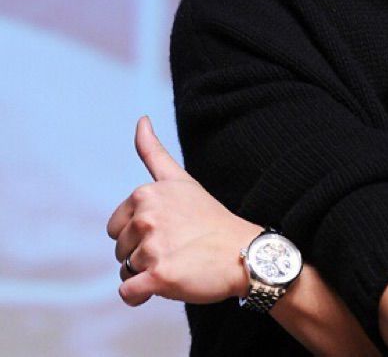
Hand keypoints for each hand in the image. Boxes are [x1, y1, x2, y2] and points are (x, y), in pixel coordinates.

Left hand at [106, 116, 261, 305]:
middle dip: (142, 254)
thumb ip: (153, 151)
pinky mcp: (159, 276)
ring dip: (147, 274)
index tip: (170, 229)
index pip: (116, 225)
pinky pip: (129, 294)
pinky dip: (142, 296)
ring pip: (125, 272)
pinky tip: (168, 283)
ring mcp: (153, 247)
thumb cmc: (211, 219)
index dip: (140, 233)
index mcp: (146, 194)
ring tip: (178, 263)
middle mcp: (146, 217)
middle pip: (120, 250)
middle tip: (176, 248)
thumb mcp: (181, 179)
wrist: (243, 252)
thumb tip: (140, 119)